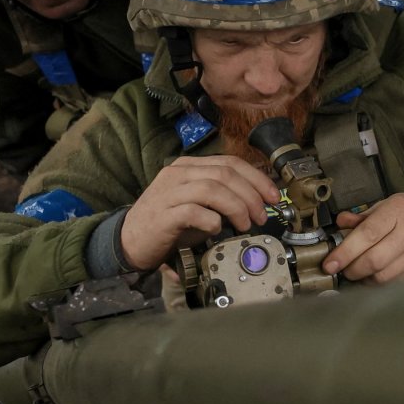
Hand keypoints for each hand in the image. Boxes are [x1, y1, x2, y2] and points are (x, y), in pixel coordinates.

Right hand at [119, 158, 278, 269]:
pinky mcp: (163, 215)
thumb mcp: (198, 203)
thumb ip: (221, 197)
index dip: (257, 178)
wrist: (129, 240)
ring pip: (212, 189)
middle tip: (261, 216)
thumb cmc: (168, 223)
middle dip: (251, 195)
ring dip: (236, 207)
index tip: (274, 197)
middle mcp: (178, 174)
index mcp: (189, 167)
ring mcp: (169, 193)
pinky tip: (216, 230)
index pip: (230, 162)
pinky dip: (212, 221)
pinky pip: (194, 212)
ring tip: (245, 225)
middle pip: (225, 174)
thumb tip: (258, 203)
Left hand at [323, 194, 403, 283]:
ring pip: (384, 276)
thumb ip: (366, 216)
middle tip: (345, 271)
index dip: (345, 252)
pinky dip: (386, 284)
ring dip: (367, 279)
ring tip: (363, 274)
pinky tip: (384, 278)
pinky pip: (399, 283)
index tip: (330, 264)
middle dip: (353, 270)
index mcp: (400, 209)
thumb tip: (341, 222)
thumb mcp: (395, 206)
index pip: (366, 234)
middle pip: (373, 259)